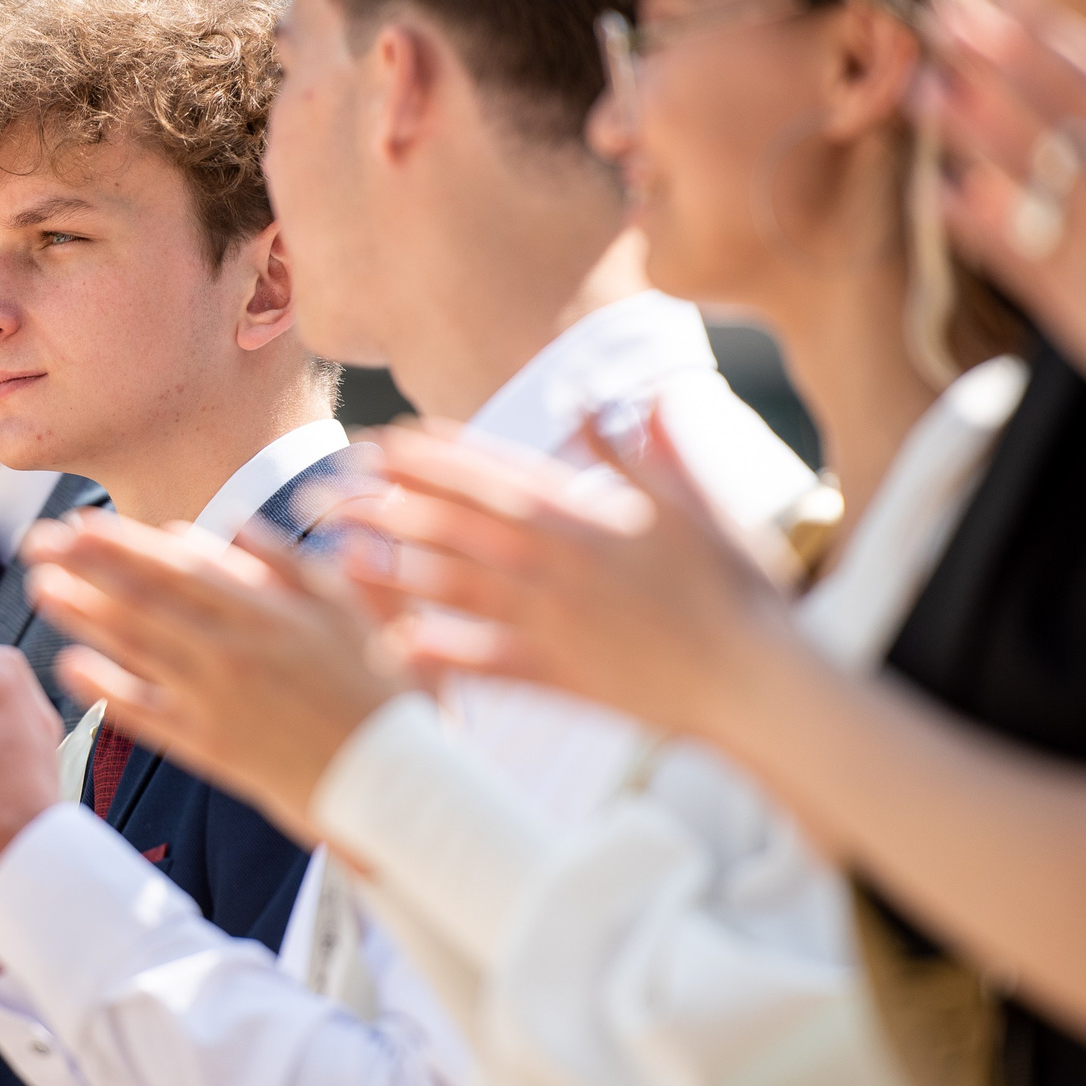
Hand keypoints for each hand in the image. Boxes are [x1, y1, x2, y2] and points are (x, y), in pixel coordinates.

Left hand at [22, 509, 400, 837]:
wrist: (398, 781)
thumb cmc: (381, 691)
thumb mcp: (349, 609)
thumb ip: (290, 565)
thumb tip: (234, 529)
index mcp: (267, 611)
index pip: (181, 566)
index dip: (126, 544)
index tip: (83, 523)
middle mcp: (234, 649)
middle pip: (145, 600)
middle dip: (87, 568)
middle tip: (39, 542)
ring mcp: (218, 700)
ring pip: (136, 649)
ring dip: (83, 616)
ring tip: (39, 588)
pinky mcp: (212, 749)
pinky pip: (147, 715)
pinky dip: (107, 688)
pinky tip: (68, 665)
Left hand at [352, 412, 799, 744]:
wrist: (758, 684)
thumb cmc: (735, 593)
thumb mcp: (694, 508)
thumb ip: (641, 453)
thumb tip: (602, 401)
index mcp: (586, 517)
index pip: (493, 474)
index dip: (432, 457)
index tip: (381, 442)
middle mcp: (559, 563)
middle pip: (455, 523)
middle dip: (386, 500)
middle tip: (327, 488)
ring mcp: (554, 621)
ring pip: (456, 585)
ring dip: (393, 565)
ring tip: (339, 550)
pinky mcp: (557, 678)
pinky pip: (483, 661)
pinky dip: (437, 650)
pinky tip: (390, 641)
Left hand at [924, 0, 1085, 410]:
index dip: (1050, 34)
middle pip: (1060, 110)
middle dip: (997, 58)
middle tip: (940, 13)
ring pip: (1034, 172)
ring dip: (976, 128)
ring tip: (926, 87)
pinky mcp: (1076, 300)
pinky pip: (1022, 257)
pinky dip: (985, 228)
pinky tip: (943, 195)